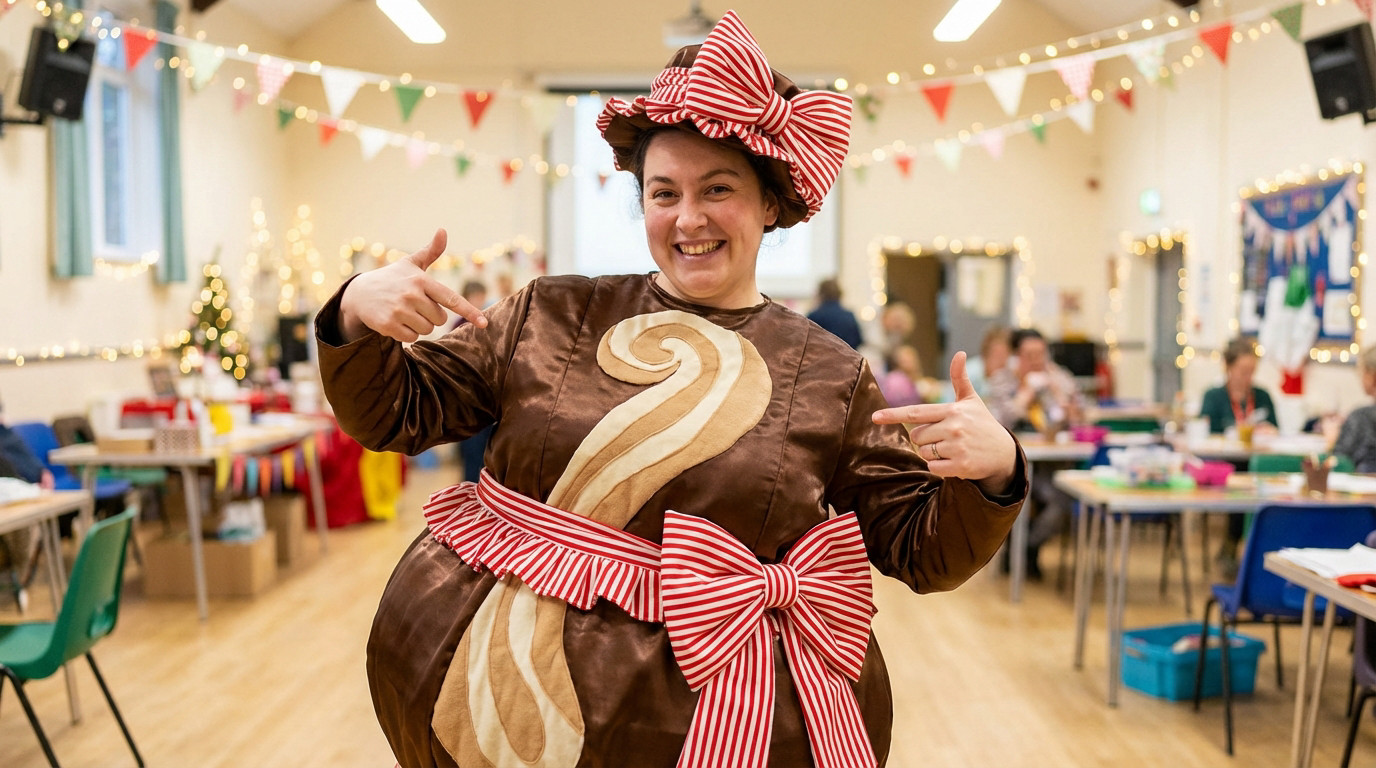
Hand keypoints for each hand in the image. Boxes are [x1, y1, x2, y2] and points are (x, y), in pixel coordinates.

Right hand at [338, 228, 486, 342]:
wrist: (359, 294)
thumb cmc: (392, 278)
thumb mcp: (410, 264)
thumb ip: (430, 251)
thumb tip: (443, 230)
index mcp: (421, 280)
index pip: (451, 298)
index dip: (469, 311)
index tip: (484, 323)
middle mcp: (412, 294)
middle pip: (440, 319)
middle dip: (431, 316)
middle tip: (414, 306)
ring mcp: (399, 310)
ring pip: (427, 329)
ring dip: (419, 325)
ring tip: (404, 312)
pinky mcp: (388, 324)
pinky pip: (412, 337)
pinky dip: (406, 334)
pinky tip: (395, 321)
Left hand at [873, 351, 1017, 495]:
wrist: (1004, 453)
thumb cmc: (983, 424)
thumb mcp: (971, 401)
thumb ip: (960, 379)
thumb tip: (960, 353)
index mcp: (952, 410)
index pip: (916, 412)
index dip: (893, 415)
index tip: (875, 418)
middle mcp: (954, 427)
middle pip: (917, 436)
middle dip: (925, 439)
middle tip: (946, 437)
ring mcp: (957, 446)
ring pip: (924, 452)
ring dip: (932, 453)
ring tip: (952, 449)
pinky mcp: (961, 465)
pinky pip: (933, 467)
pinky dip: (939, 467)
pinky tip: (954, 461)